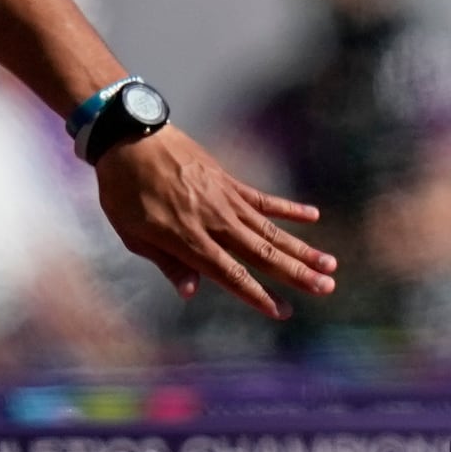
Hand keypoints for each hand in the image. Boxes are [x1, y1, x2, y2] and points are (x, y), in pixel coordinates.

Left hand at [95, 127, 336, 317]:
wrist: (129, 140)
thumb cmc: (122, 192)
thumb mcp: (132, 234)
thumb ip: (167, 263)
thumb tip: (190, 292)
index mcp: (188, 239)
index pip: (230, 274)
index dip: (256, 295)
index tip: (282, 311)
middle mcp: (214, 221)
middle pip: (262, 254)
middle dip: (295, 273)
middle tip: (326, 289)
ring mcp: (225, 200)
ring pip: (270, 230)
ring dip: (302, 247)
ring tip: (329, 264)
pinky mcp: (228, 181)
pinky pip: (263, 199)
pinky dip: (289, 208)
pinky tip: (313, 216)